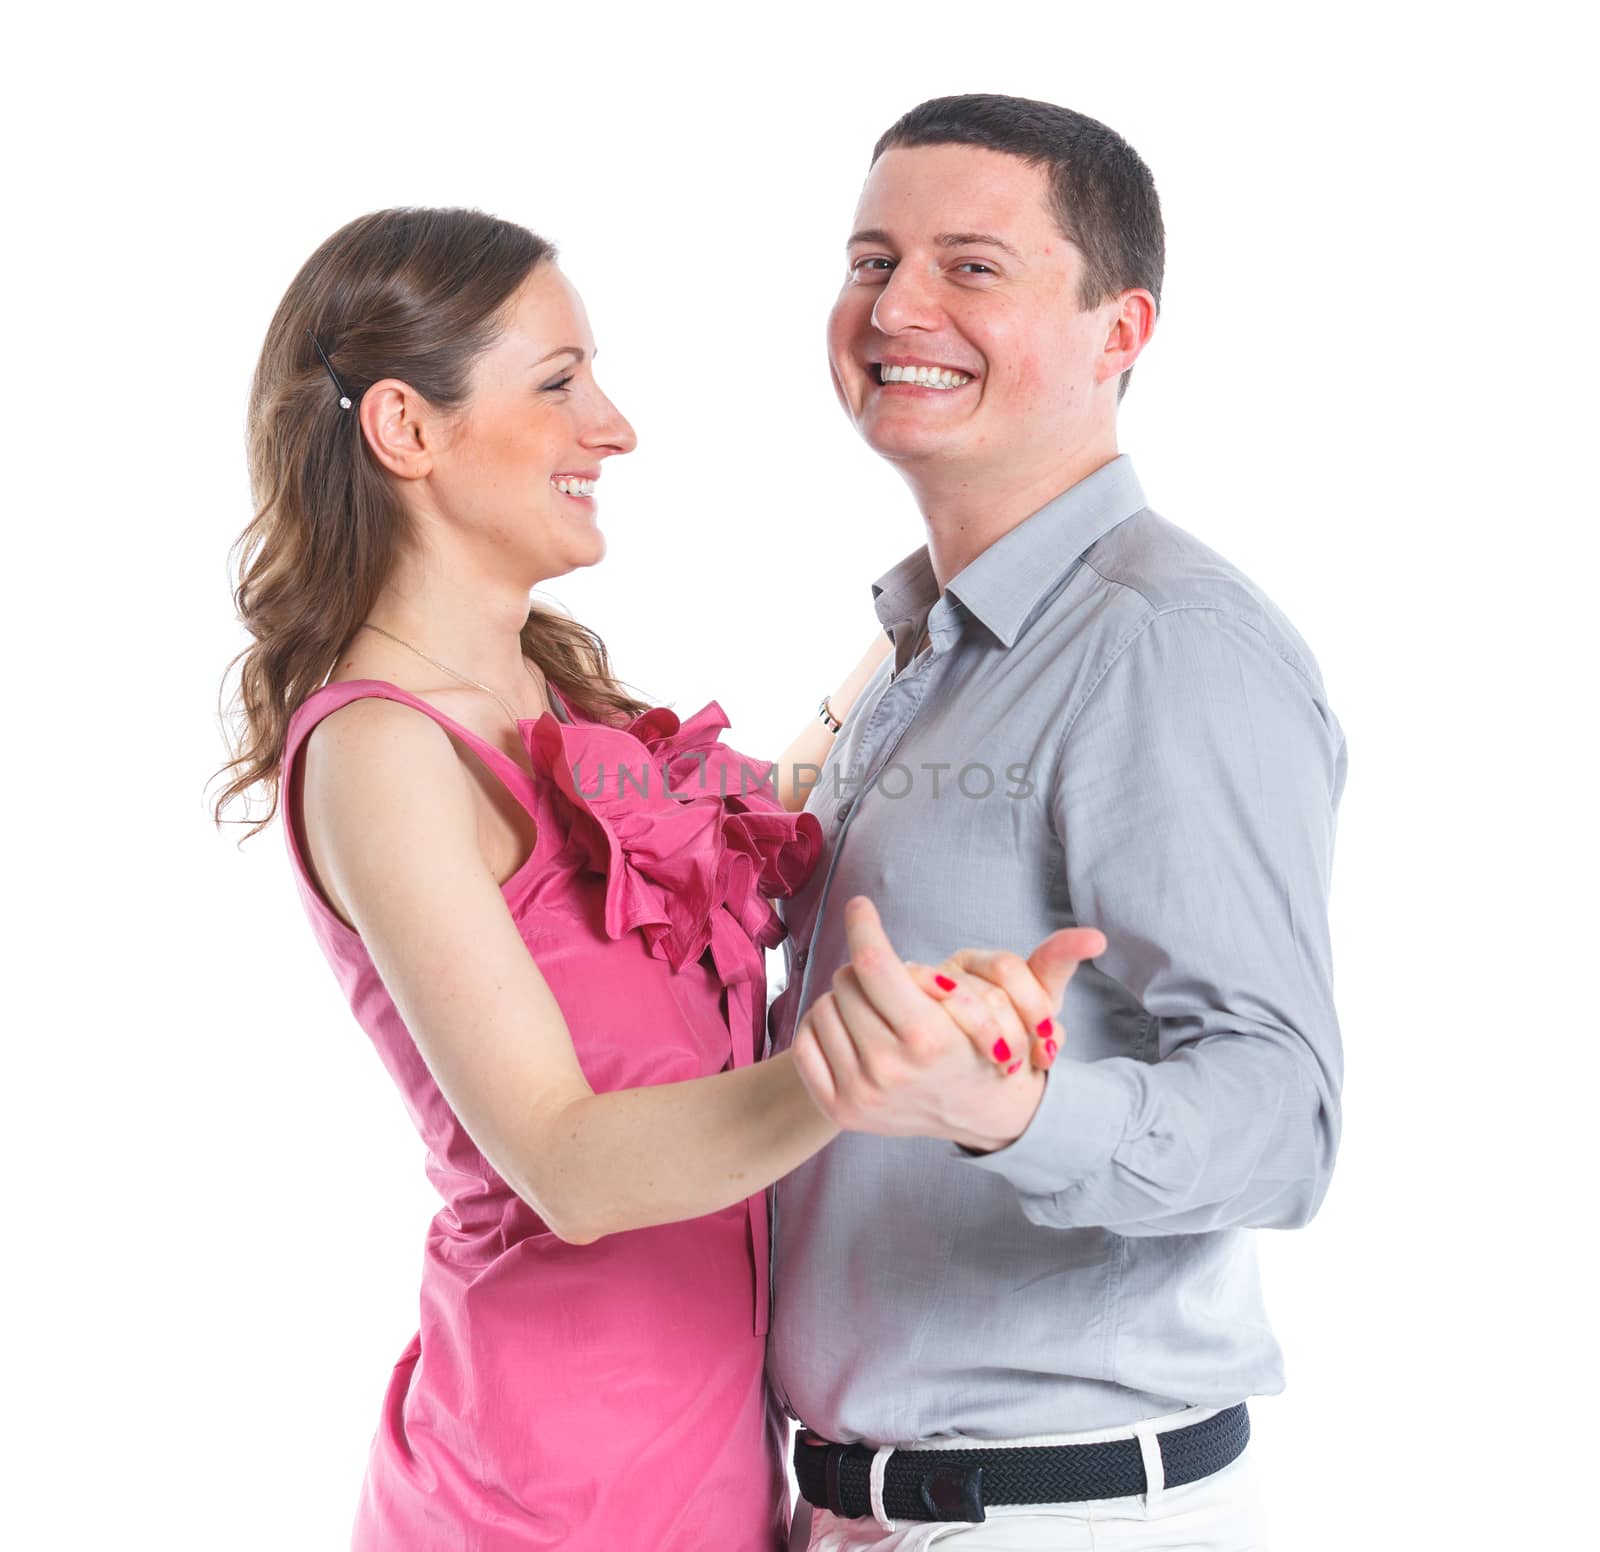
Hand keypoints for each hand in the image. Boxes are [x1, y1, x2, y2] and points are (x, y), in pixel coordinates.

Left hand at [790, 897, 1102, 1150]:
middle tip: (891, 981)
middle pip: (848, 979)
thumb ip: (1051, 965)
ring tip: (881, 1013)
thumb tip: (1094, 936)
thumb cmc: (995, 1050)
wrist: (978, 1121)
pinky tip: (856, 1038)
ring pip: (826, 1006)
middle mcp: (889, 1069)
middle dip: (868, 970)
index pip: (873, 963)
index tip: (861, 905)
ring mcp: (860, 1093)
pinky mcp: (838, 1109)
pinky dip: (825, 1031)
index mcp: (929, 1038)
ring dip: (849, 1000)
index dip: (865, 924)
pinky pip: (805, 1041)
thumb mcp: (1026, 1008)